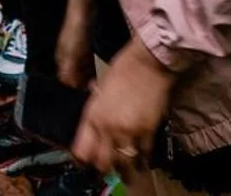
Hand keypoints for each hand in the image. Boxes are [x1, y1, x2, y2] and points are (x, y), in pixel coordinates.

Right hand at [56, 0, 95, 89]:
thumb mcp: (73, 55)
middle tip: (95, 93)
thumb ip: (73, 72)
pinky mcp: (85, 45)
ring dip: (88, 78)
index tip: (88, 97)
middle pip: (73, 77)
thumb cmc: (77, 33)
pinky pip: (87, 62)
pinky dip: (92, 69)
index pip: (65, 82)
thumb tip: (75, 89)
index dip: (75, 90)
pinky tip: (99, 73)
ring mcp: (76, 51)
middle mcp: (66, 58)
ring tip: (99, 86)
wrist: (83, 9)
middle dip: (82, 85)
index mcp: (61, 61)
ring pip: (81, 70)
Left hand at [72, 40, 174, 178]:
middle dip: (104, 167)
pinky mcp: (148, 131)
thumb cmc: (123, 70)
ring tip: (126, 166)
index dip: (84, 159)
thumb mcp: (99, 89)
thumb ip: (96, 110)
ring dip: (124, 166)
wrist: (148, 63)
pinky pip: (144, 153)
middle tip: (108, 165)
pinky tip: (141, 155)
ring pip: (124, 163)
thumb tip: (94, 123)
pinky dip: (142, 157)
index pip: (82, 151)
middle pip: (102, 163)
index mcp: (92, 115)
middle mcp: (108, 127)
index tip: (88, 161)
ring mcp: (129, 131)